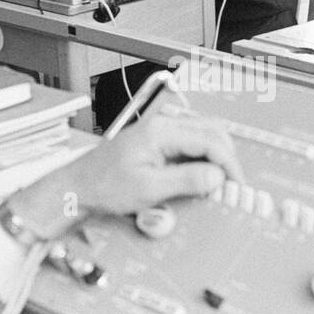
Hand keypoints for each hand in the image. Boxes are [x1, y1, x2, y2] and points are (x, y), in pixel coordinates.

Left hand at [5, 114, 243, 237]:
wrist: (77, 187)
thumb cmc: (104, 187)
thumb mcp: (148, 189)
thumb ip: (186, 181)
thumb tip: (217, 177)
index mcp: (162, 132)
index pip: (211, 140)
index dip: (229, 164)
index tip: (236, 185)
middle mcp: (163, 125)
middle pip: (212, 131)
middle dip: (227, 157)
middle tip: (231, 185)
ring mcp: (159, 130)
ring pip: (203, 134)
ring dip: (216, 156)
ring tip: (219, 182)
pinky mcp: (156, 140)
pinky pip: (190, 142)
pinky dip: (202, 157)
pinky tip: (201, 175)